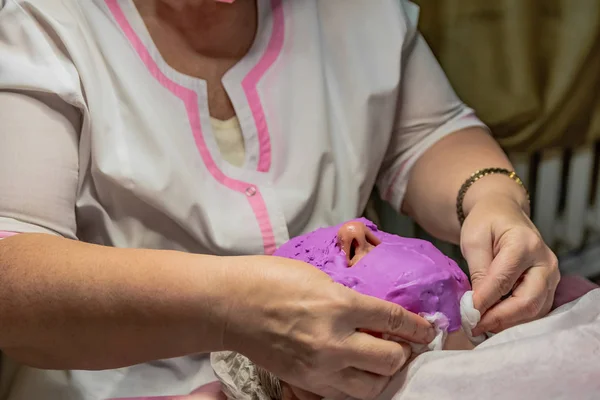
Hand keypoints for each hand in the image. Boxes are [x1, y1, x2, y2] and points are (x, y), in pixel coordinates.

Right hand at [222, 256, 433, 399]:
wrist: (231, 306)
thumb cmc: (270, 280)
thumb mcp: (318, 277)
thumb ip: (349, 297)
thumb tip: (373, 313)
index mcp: (339, 305)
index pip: (393, 320)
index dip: (417, 326)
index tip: (427, 329)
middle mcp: (334, 340)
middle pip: (390, 359)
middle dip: (404, 351)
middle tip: (404, 343)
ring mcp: (319, 367)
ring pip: (372, 385)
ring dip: (384, 373)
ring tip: (382, 360)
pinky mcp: (305, 383)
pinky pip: (344, 393)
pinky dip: (358, 383)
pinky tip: (357, 370)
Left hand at [460, 195, 559, 335]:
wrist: (502, 212)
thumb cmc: (486, 223)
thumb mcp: (474, 240)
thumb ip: (478, 270)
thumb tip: (478, 304)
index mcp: (524, 244)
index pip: (504, 280)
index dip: (485, 301)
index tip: (467, 315)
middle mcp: (545, 262)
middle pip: (527, 301)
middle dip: (499, 319)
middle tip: (474, 327)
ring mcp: (551, 275)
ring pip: (535, 311)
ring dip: (507, 323)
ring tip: (481, 326)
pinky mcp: (549, 286)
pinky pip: (536, 310)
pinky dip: (515, 320)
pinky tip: (494, 321)